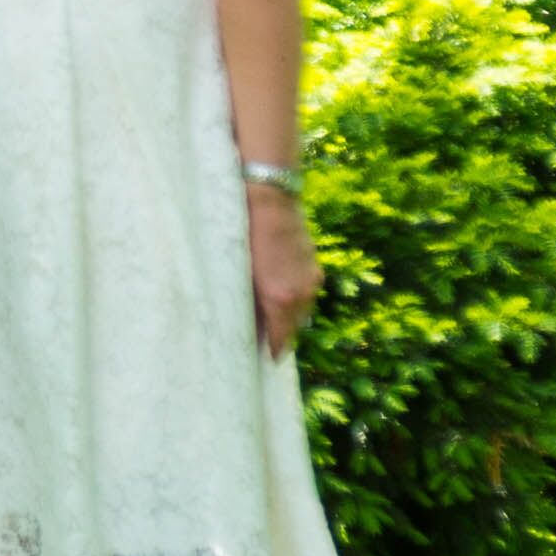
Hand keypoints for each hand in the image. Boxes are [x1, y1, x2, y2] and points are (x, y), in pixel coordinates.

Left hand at [246, 192, 320, 354]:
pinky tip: (282, 292)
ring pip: (303, 309)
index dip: (274, 351)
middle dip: (282, 335)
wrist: (270, 196)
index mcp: (280, 299)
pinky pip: (307, 291)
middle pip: (295, 328)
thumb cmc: (245, 232)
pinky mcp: (314, 265)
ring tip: (272, 316)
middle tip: (265, 339)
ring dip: (290, 316)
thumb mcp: (241, 272)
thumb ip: (248, 302)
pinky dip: (296, 297)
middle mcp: (301, 293)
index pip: (282, 339)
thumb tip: (249, 323)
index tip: (265, 359)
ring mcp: (311, 278)